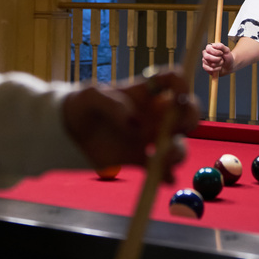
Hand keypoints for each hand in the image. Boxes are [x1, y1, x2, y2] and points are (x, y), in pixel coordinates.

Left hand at [61, 70, 198, 182]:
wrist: (68, 133)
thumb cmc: (81, 105)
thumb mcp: (89, 96)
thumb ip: (111, 103)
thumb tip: (133, 121)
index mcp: (145, 92)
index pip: (173, 80)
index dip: (182, 83)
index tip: (178, 95)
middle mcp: (154, 114)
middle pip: (187, 112)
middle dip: (190, 118)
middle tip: (178, 127)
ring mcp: (151, 138)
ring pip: (179, 144)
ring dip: (178, 152)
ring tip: (162, 158)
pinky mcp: (142, 160)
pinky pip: (162, 171)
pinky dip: (166, 176)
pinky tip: (161, 178)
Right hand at [201, 42, 232, 75]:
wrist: (229, 66)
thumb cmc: (227, 57)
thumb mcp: (227, 50)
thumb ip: (221, 46)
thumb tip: (213, 45)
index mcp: (210, 47)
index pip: (208, 48)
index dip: (215, 52)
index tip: (222, 53)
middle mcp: (206, 53)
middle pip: (206, 56)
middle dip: (216, 59)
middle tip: (221, 59)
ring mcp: (205, 60)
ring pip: (208, 63)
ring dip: (217, 64)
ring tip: (221, 63)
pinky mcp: (205, 67)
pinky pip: (207, 68)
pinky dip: (215, 69)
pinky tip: (219, 68)